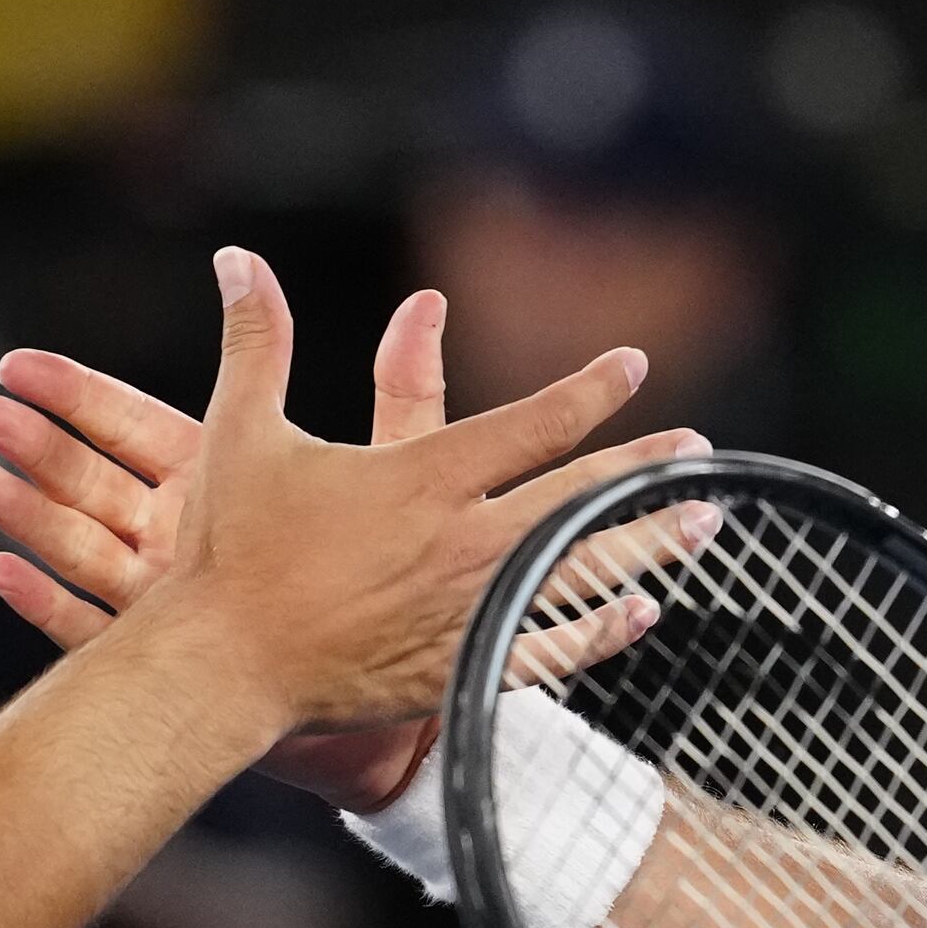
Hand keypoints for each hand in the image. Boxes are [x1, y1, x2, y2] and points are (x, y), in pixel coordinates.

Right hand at [0, 255, 691, 759]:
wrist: (222, 665)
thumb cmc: (229, 549)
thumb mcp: (243, 432)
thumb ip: (257, 341)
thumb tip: (237, 259)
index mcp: (422, 479)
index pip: (532, 425)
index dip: (590, 391)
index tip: (633, 366)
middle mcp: (461, 543)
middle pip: (579, 500)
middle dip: (645, 470)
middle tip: (700, 452)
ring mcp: (467, 611)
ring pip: (580, 573)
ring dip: (648, 545)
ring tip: (704, 525)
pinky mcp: (458, 669)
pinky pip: (548, 651)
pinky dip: (600, 631)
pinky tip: (640, 613)